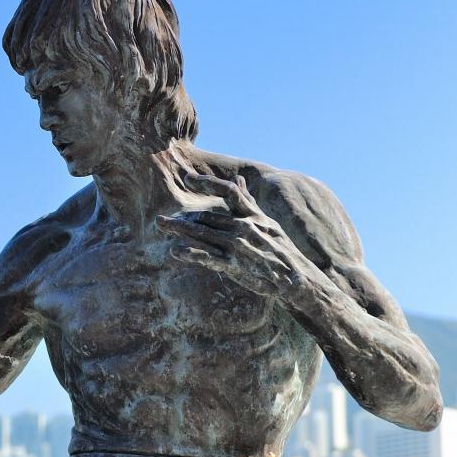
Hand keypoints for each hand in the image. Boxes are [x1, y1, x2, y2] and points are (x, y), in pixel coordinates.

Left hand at [156, 172, 310, 297]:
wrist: (296, 278)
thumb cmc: (280, 248)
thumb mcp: (266, 221)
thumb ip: (248, 201)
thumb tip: (239, 179)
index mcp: (251, 215)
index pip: (228, 191)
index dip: (208, 183)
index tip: (187, 178)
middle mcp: (243, 227)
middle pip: (207, 216)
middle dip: (182, 217)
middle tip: (159, 217)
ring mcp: (237, 246)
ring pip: (203, 234)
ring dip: (179, 230)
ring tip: (160, 225)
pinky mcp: (235, 265)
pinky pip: (209, 258)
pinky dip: (192, 254)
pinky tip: (175, 252)